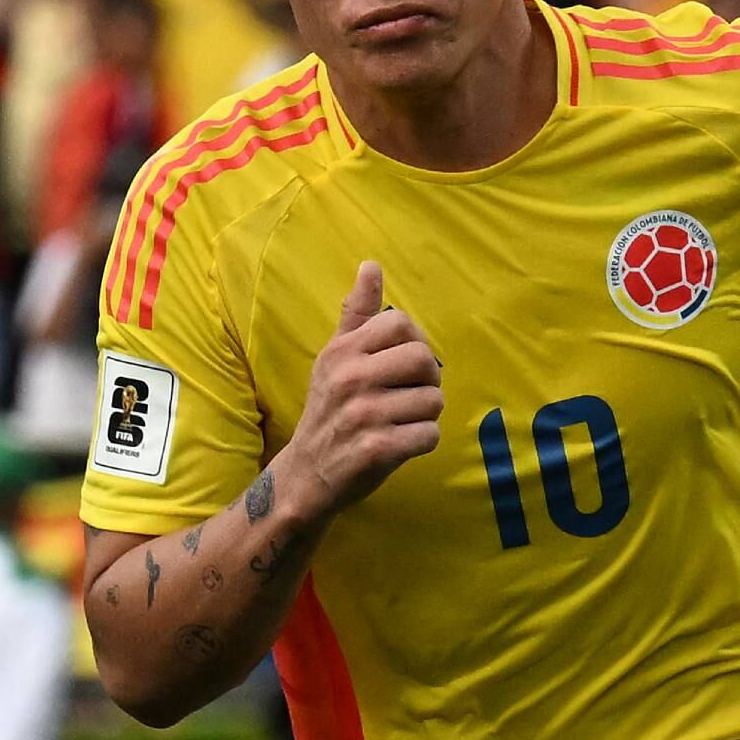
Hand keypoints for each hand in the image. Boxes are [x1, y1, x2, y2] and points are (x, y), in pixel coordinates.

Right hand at [281, 262, 443, 520]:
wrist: (306, 474)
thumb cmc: (329, 411)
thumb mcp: (334, 359)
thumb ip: (356, 314)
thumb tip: (371, 265)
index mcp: (342, 351)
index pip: (401, 324)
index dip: (415, 343)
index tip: (404, 365)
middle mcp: (350, 378)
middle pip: (424, 360)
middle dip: (428, 381)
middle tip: (412, 396)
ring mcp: (363, 414)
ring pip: (432, 401)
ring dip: (426, 416)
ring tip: (403, 422)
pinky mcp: (376, 449)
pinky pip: (429, 435)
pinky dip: (423, 442)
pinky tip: (402, 444)